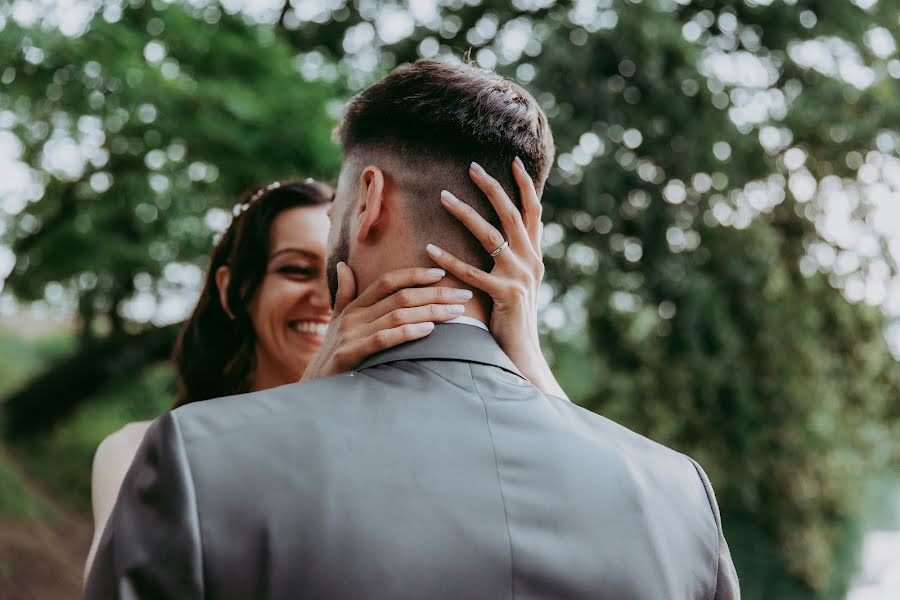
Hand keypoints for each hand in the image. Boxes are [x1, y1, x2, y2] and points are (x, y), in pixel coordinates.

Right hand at [301, 265, 472, 379]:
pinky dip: (407, 332)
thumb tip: (343, 265)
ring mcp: (351, 335)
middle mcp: (353, 316)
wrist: (313, 389)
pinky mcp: (350, 355)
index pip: (387, 281)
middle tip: (463, 295)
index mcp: (354, 307)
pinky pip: (383, 339)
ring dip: (431, 312)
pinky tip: (428, 329)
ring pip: (397, 315)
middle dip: (435, 293)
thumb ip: (345, 294)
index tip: (441, 274)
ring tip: (456, 313)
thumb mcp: (337, 322)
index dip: (414, 274)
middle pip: (400, 296)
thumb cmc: (331, 355)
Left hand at [424, 158, 566, 399]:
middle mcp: (531, 261)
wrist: (522, 352)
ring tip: (443, 196)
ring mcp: (519, 277)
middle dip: (492, 188)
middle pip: (511, 215)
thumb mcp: (520, 282)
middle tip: (471, 166)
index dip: (524, 186)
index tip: (512, 161)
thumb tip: (507, 232)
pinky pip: (472, 272)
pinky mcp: (504, 295)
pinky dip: (449, 259)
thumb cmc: (513, 317)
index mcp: (534, 255)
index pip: (532, 212)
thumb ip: (515, 256)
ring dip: (466, 213)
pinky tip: (430, 248)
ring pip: (491, 236)